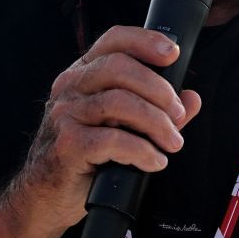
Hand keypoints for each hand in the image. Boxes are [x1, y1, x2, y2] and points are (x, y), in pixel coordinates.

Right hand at [9, 26, 202, 237]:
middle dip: (159, 90)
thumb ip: (158, 111)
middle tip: (178, 116)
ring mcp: (65, 115)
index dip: (145, 40)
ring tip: (172, 143)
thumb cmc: (86, 158)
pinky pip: (112, 139)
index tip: (173, 53)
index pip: (112, 40)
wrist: (46, 197)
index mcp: (83, 75)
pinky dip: (142, 151)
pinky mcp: (67, 144)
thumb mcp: (124, 127)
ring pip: (119, 103)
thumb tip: (192, 99)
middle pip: (119, 68)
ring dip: (157, 123)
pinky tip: (154, 162)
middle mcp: (70, 88)